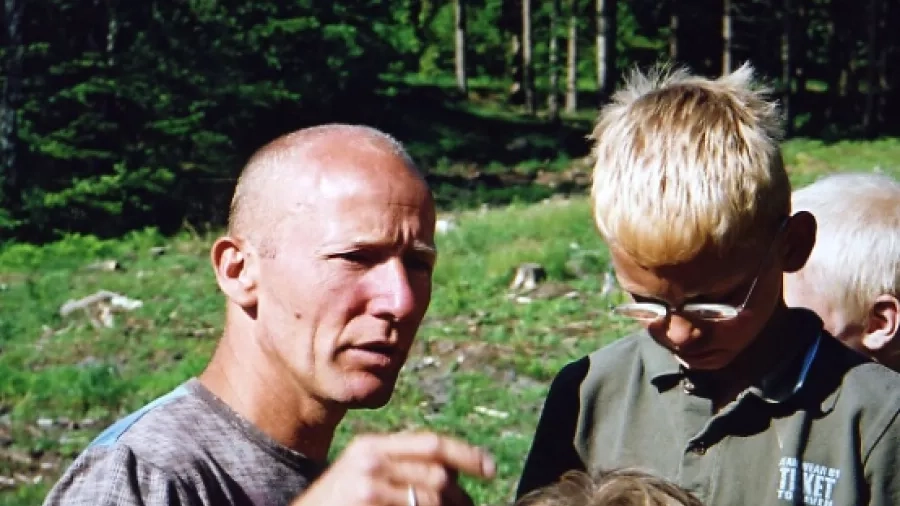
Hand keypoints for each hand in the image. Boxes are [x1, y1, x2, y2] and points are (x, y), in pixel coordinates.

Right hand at [291, 431, 495, 505]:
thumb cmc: (335, 504)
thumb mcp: (360, 473)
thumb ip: (398, 465)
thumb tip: (451, 472)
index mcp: (371, 446)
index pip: (430, 443)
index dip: (467, 454)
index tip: (491, 467)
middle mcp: (370, 461)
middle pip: (437, 473)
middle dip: (461, 495)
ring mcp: (367, 487)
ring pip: (431, 498)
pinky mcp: (367, 505)